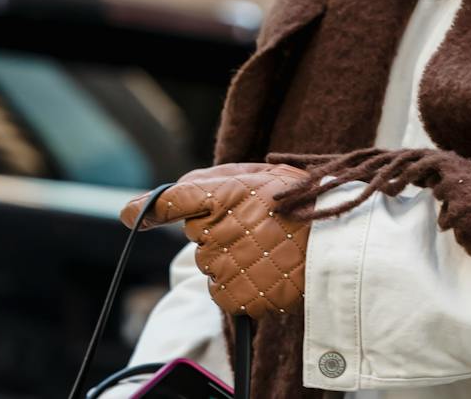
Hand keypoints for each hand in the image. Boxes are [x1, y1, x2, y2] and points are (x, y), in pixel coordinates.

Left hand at [121, 162, 310, 317]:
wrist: (338, 245)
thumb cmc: (305, 202)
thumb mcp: (265, 175)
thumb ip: (215, 179)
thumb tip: (175, 192)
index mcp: (222, 195)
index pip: (173, 201)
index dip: (150, 209)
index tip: (132, 216)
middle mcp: (215, 231)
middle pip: (199, 236)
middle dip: (220, 232)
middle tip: (259, 226)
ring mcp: (222, 266)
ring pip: (212, 264)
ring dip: (233, 259)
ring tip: (271, 250)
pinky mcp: (232, 296)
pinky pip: (224, 291)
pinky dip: (241, 286)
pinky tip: (267, 272)